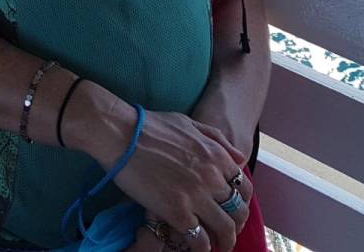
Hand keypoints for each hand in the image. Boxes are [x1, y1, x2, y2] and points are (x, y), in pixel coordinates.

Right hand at [71, 90, 252, 251]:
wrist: (119, 133)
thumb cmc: (149, 125)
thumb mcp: (189, 123)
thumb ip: (217, 139)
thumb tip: (238, 159)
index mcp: (217, 156)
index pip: (244, 188)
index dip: (241, 203)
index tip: (232, 210)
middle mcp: (212, 178)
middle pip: (238, 211)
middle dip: (236, 225)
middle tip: (225, 231)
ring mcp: (196, 196)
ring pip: (225, 229)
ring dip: (224, 241)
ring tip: (217, 246)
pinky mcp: (177, 212)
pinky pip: (199, 239)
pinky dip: (201, 247)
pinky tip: (196, 248)